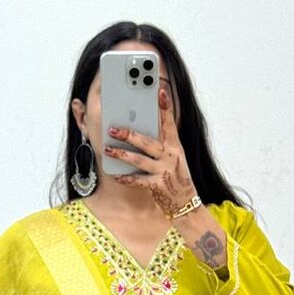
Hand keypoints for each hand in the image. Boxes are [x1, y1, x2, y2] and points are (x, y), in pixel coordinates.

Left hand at [104, 88, 197, 217]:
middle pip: (147, 142)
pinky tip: (116, 174)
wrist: (186, 203)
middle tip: (112, 128)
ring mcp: (164, 172)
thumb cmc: (176, 177)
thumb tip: (139, 130)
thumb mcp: (174, 157)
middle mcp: (170, 157)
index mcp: (175, 146)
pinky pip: (138, 180)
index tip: (160, 90)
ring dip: (121, 154)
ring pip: (139, 160)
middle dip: (128, 134)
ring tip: (107, 149)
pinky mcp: (157, 187)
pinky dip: (126, 177)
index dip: (165, 106)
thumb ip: (161, 143)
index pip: (169, 123)